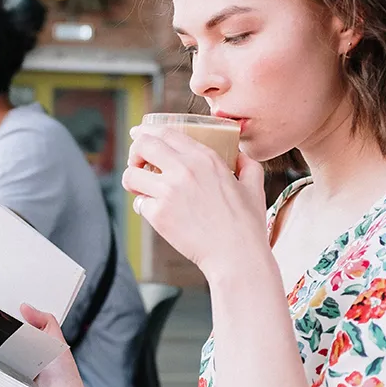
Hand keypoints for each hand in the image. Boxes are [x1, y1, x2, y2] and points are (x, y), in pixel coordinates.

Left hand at [122, 126, 270, 284]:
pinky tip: (154, 211)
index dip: (148, 131)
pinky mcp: (159, 214)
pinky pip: (139, 203)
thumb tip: (239, 157)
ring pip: (131, 174)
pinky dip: (143, 206)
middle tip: (137, 162)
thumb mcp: (254, 186)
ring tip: (139, 187)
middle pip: (143, 145)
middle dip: (134, 151)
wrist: (237, 255)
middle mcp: (184, 170)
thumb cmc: (247, 224)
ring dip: (132, 179)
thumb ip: (247, 165)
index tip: (140, 134)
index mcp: (205, 158)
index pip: (166, 133)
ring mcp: (169, 192)